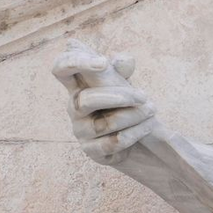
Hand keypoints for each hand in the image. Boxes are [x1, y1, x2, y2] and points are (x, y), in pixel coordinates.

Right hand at [52, 41, 159, 164]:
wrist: (137, 138)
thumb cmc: (125, 103)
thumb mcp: (123, 82)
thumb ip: (121, 68)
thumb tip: (124, 60)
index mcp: (77, 85)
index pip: (61, 69)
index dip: (74, 62)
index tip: (103, 63)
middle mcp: (74, 108)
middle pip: (86, 100)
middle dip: (120, 96)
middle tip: (144, 96)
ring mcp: (80, 131)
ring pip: (104, 123)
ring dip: (133, 116)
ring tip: (151, 110)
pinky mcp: (92, 151)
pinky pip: (114, 142)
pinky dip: (134, 133)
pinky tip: (146, 127)